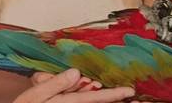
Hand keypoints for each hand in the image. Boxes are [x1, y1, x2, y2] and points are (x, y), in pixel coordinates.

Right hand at [17, 70, 133, 102]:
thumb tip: (75, 72)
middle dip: (116, 100)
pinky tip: (95, 89)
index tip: (130, 91)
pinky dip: (97, 99)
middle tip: (135, 98)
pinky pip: (85, 102)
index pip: (96, 98)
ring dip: (108, 99)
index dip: (115, 94)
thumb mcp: (35, 94)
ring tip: (124, 95)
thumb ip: (55, 83)